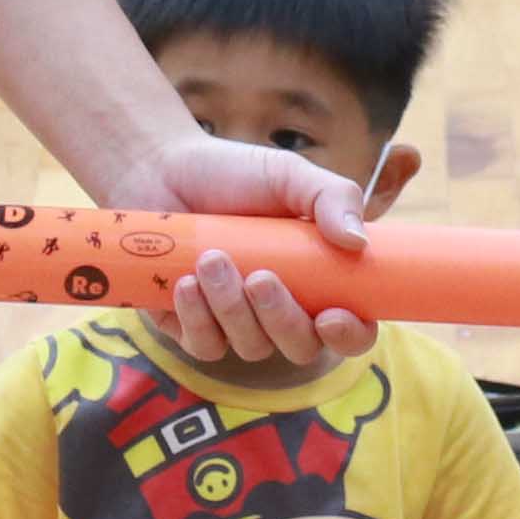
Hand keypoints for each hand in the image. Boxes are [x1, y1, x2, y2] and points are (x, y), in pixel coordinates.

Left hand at [112, 130, 371, 373]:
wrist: (162, 170)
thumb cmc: (233, 173)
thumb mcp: (289, 174)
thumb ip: (332, 197)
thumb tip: (357, 242)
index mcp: (320, 280)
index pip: (352, 329)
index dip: (350, 335)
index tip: (332, 316)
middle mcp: (283, 310)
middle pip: (302, 348)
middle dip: (283, 319)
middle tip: (259, 277)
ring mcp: (238, 324)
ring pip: (252, 347)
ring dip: (232, 308)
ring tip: (210, 258)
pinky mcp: (192, 329)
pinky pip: (204, 346)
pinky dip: (197, 317)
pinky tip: (185, 283)